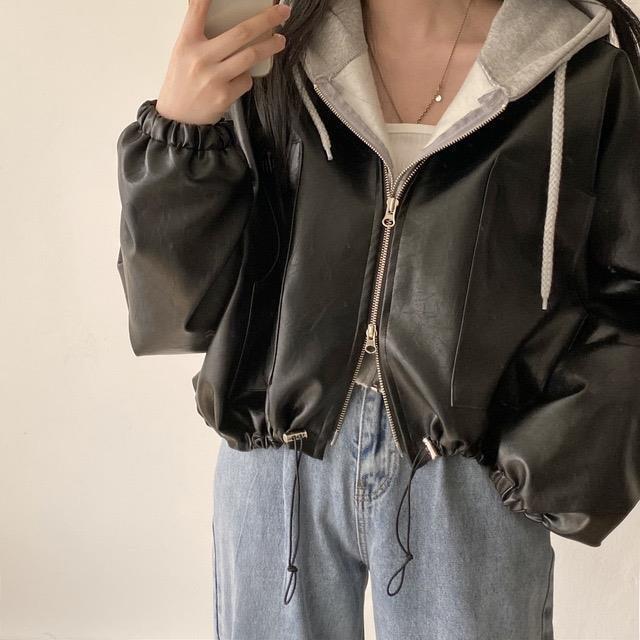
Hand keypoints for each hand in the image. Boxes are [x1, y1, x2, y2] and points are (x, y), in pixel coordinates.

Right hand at [156, 0, 290, 124]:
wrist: (178, 119)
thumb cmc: (182, 84)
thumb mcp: (182, 53)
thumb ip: (197, 34)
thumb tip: (215, 12)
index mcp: (187, 43)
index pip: (197, 9)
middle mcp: (200, 58)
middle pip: (241, 32)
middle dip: (266, 20)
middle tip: (282, 12)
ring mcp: (214, 78)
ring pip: (251, 56)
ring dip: (271, 46)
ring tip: (280, 41)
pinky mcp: (225, 96)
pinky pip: (246, 80)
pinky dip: (247, 77)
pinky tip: (240, 78)